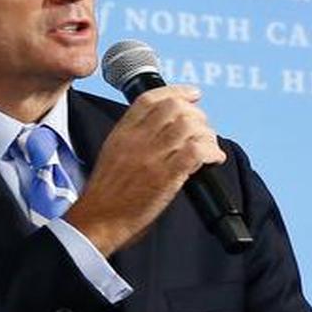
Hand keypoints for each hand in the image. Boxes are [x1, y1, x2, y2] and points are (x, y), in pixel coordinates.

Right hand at [64, 85, 225, 255]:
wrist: (97, 220)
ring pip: (190, 127)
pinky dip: (211, 152)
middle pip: (176, 108)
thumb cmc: (107, 192)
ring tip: (209, 149)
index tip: (193, 94)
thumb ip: (136, 135)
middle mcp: (138, 139)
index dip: (177, 91)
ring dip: (208, 135)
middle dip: (197, 116)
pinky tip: (213, 160)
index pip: (152, 98)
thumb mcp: (113, 151)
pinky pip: (197, 151)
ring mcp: (152, 157)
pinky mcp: (166, 177)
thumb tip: (166, 126)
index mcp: (123, 131)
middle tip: (203, 131)